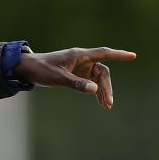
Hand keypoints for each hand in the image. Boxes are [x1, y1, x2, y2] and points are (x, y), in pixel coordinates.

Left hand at [13, 47, 136, 108]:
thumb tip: (94, 89)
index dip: (118, 55)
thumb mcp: (58, 78)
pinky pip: (90, 81)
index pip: (103, 53)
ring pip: (97, 78)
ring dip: (102, 91)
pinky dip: (94, 90)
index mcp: (79, 55)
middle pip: (102, 72)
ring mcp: (79, 67)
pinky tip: (99, 101)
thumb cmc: (41, 69)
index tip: (132, 56)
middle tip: (108, 103)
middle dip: (107, 87)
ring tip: (106, 106)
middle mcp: (81, 59)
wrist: (26, 69)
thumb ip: (76, 83)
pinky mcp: (75, 73)